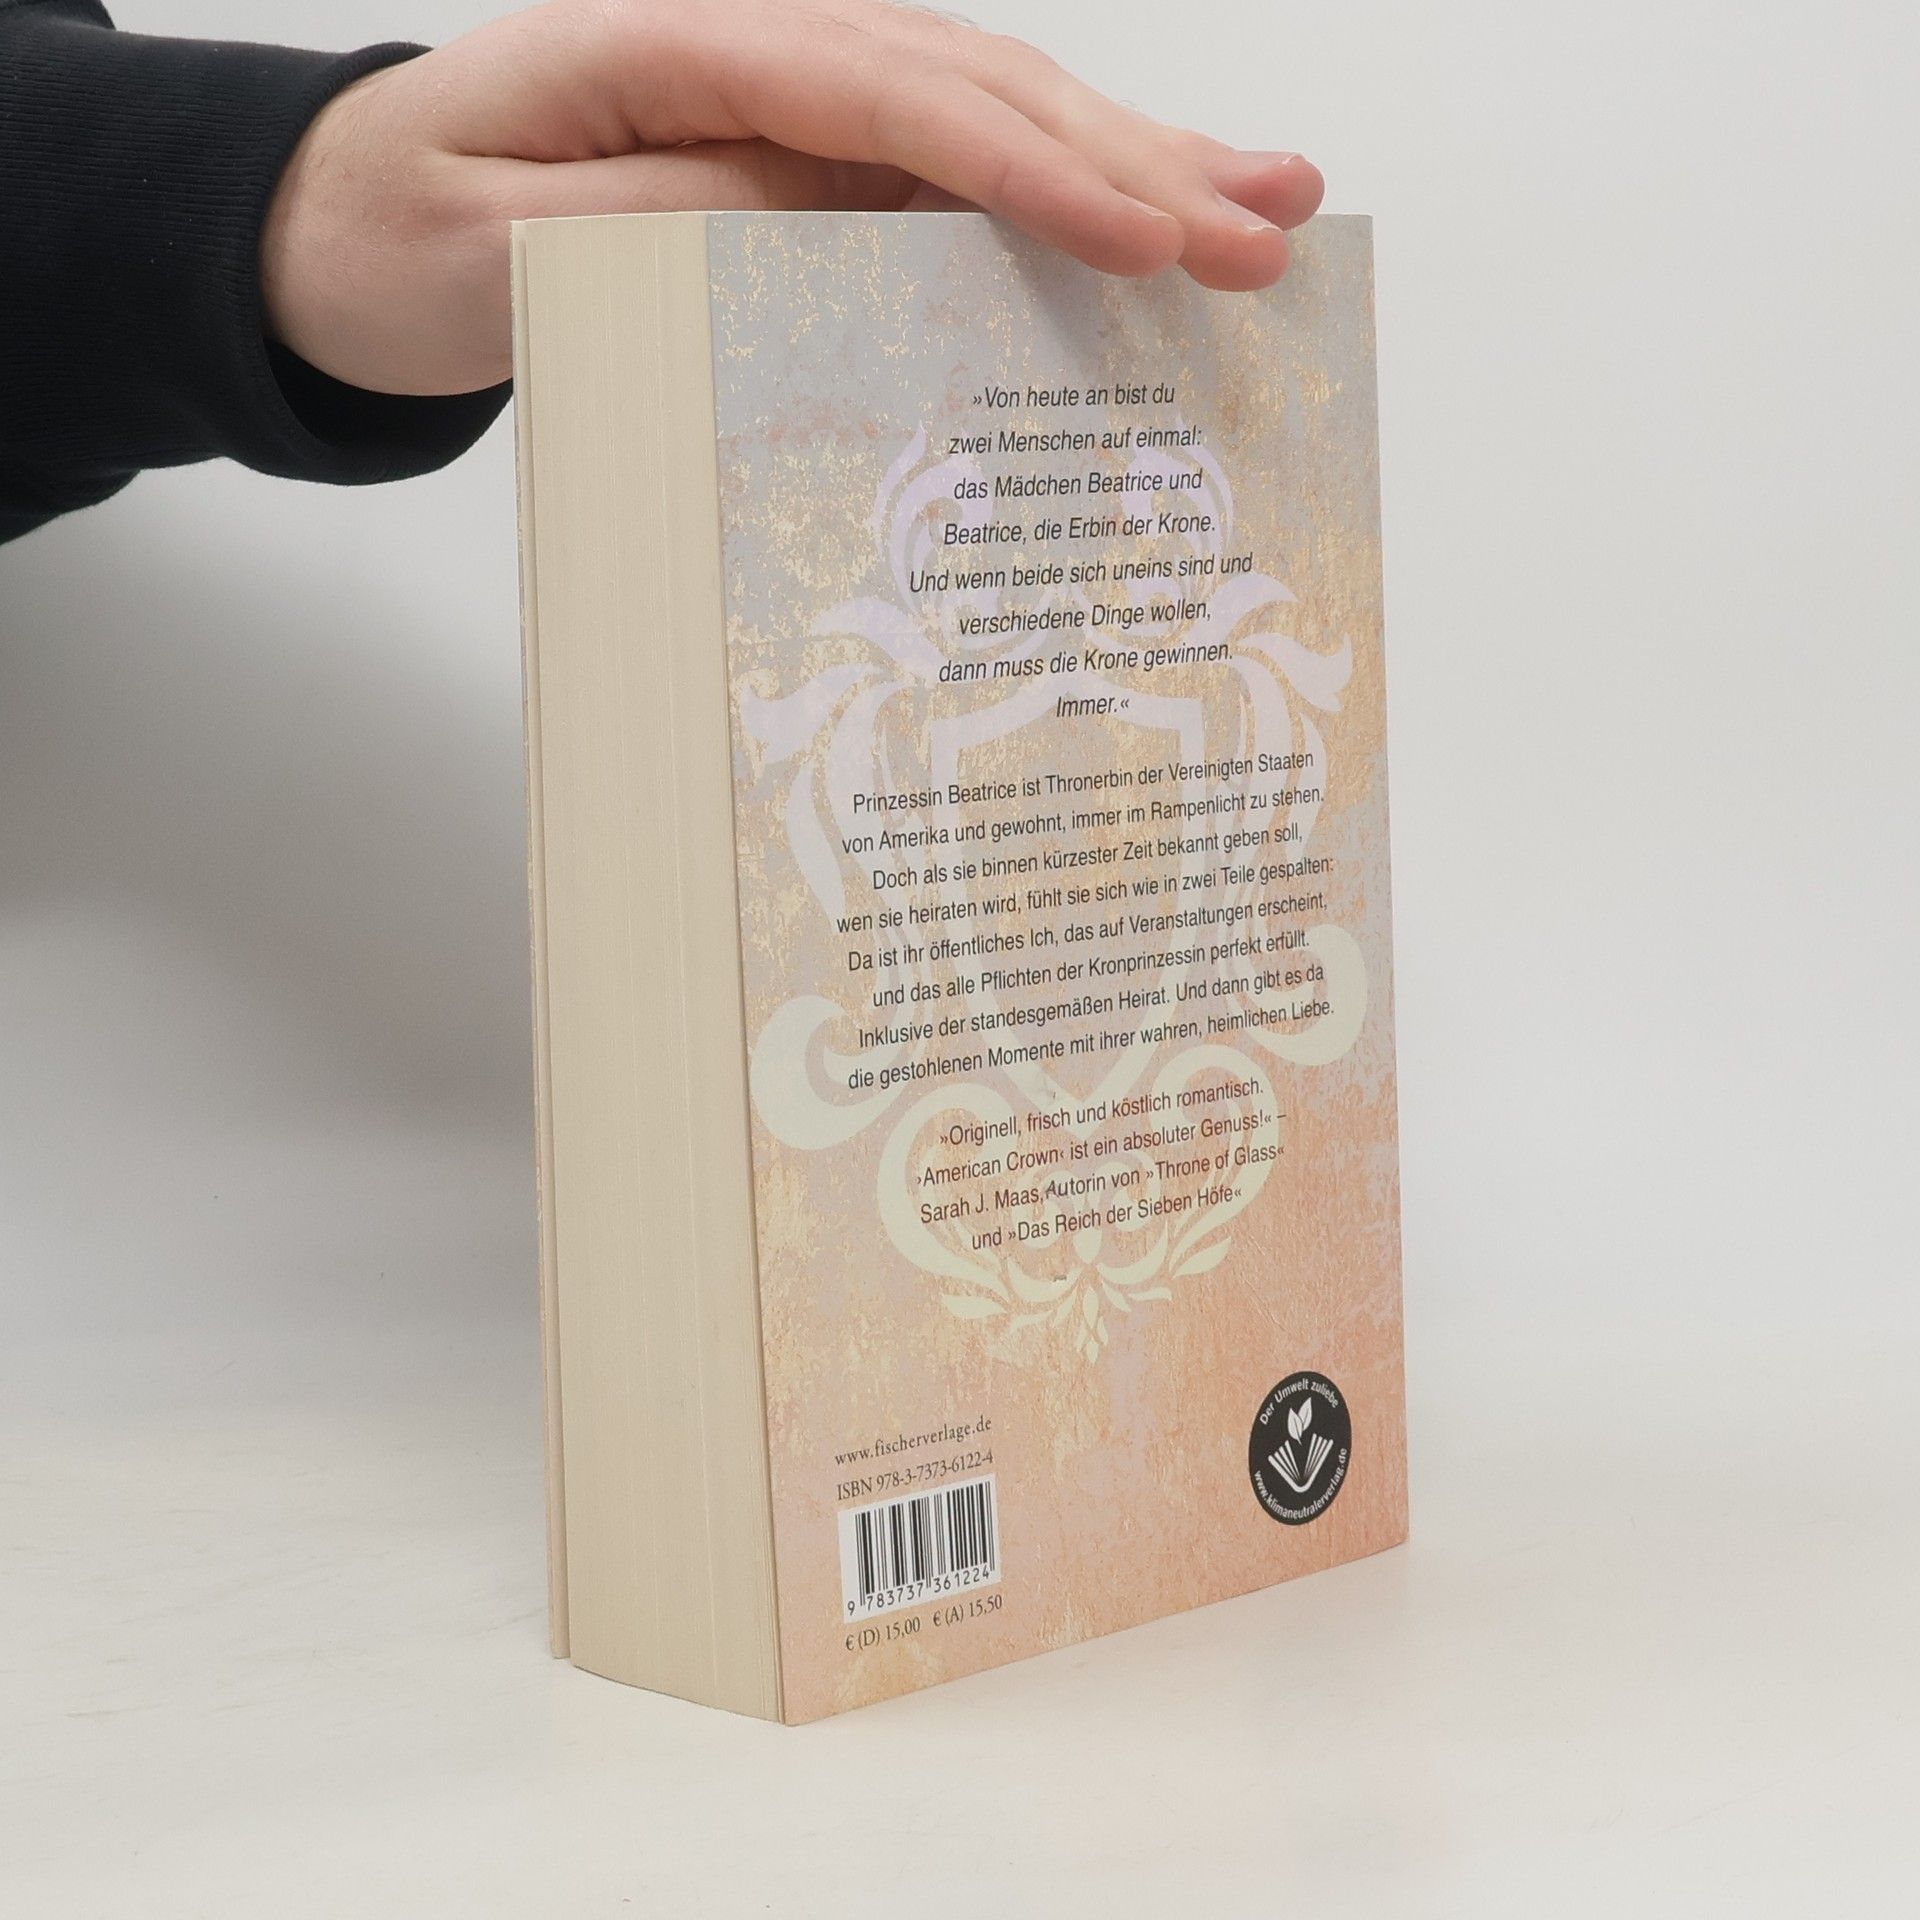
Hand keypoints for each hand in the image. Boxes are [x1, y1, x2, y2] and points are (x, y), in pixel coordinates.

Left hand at [262, 0, 1324, 397]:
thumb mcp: (509, 246)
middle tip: (1270, 227)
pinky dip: (1051, 212)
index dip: (1029, 168)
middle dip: (1133, 161)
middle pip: (976, 91)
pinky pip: (943, 185)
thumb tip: (839, 220)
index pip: (892, 97)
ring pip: (986, 124)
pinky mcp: (800, 168)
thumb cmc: (396, 238)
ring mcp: (789, 108)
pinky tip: (1143, 234)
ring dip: (1130, 168)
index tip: (1144, 240)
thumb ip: (673, 219)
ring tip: (1263, 209)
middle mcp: (760, 53)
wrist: (333, 233)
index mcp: (683, 46)